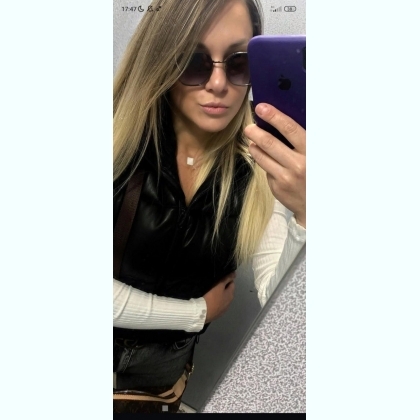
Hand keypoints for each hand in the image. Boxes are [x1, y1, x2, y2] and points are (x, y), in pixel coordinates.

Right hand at [203, 272, 235, 322]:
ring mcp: (223, 309)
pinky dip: (216, 301)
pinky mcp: (217, 313)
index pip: (232, 283)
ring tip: (212, 291)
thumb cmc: (211, 297)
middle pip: (228, 291)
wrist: (202, 313)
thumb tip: (234, 273)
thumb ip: (226, 279)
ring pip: (223, 298)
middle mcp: (229, 302)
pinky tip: (210, 300)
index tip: (221, 276)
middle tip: (215, 283)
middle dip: (224, 287)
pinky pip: (218, 304)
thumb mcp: (219, 285)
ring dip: (220, 295)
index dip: (228, 279)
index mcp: (231, 294)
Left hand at [244, 103, 305, 227]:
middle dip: (256, 132)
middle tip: (249, 126)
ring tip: (252, 141)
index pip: (289, 129)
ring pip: (262, 157)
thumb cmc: (317, 173)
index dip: (274, 116)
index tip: (262, 107)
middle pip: (270, 143)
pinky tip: (265, 158)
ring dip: (254, 146)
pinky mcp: (276, 187)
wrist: (318, 204)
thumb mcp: (317, 155)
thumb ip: (303, 140)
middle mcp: (297, 165)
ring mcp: (285, 178)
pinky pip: (266, 170)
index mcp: (310, 152)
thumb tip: (282, 122)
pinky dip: (263, 161)